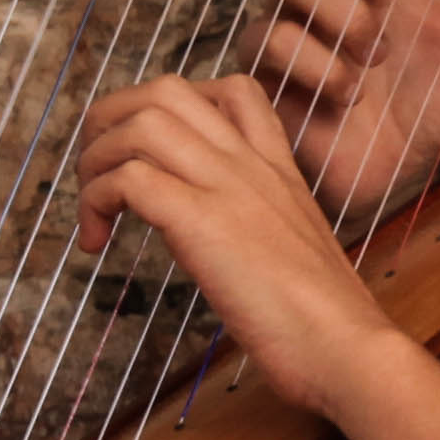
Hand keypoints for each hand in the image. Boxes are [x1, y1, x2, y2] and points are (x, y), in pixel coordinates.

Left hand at [76, 71, 406, 415]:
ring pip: (138, 124)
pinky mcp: (202, 222)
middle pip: (165, 91)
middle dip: (110, 121)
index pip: (230, 91)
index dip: (170, 107)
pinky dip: (94, 203)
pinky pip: (127, 180)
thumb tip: (220, 249)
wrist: (348, 348)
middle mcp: (251, 166)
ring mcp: (227, 188)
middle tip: (96, 171)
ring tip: (92, 211)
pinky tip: (95, 243)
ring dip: (94, 161)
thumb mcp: (296, 256)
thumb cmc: (326, 324)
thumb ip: (260, 233)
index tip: (150, 153)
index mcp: (278, 171)